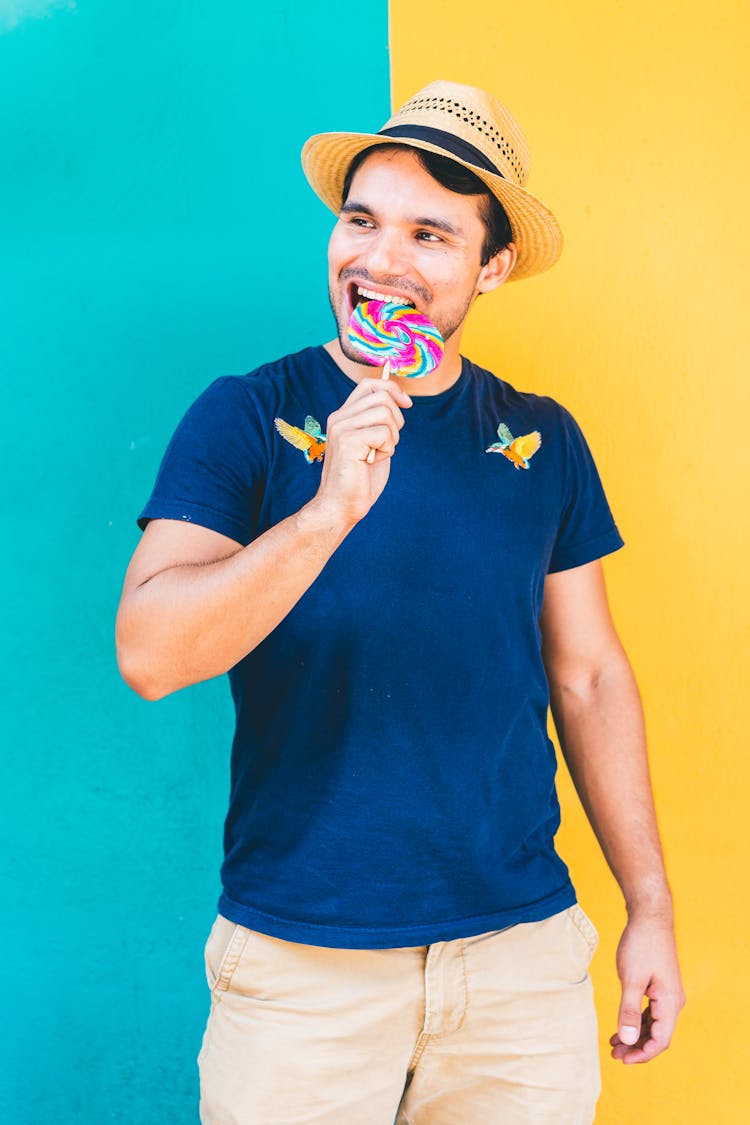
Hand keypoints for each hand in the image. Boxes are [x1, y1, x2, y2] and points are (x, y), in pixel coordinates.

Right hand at [313, 377, 411, 525]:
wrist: (341, 506)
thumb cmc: (360, 478)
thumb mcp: (373, 442)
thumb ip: (380, 421)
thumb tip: (401, 399)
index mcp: (343, 415)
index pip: (369, 384)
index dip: (392, 388)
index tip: (407, 404)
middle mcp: (339, 417)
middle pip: (382, 396)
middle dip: (396, 420)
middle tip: (386, 444)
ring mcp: (341, 428)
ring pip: (385, 413)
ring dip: (392, 437)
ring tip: (378, 454)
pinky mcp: (347, 442)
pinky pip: (383, 433)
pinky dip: (387, 449)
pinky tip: (373, 461)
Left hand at [610, 911, 685, 1063]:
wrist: (650, 917)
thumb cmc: (641, 945)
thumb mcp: (631, 979)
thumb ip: (628, 1011)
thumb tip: (628, 1041)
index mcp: (670, 1003)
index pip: (660, 1040)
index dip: (642, 1054)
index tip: (622, 1059)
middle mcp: (673, 1001)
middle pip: (658, 1036)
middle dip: (637, 1048)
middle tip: (614, 1055)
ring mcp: (668, 994)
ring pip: (654, 1024)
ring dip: (636, 1035)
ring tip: (614, 1044)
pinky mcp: (660, 986)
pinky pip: (651, 1012)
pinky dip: (637, 1021)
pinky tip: (622, 1025)